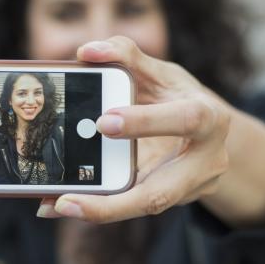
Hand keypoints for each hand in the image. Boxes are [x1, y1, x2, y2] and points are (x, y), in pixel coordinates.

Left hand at [37, 36, 230, 222]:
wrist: (207, 134)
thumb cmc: (176, 97)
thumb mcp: (159, 71)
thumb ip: (125, 55)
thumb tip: (86, 51)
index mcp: (209, 118)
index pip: (186, 119)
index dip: (146, 122)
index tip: (103, 122)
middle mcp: (205, 163)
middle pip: (161, 193)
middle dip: (114, 203)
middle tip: (67, 201)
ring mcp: (188, 190)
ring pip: (141, 208)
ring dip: (97, 211)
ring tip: (55, 206)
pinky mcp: (168, 203)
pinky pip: (128, 207)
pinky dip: (93, 208)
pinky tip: (55, 205)